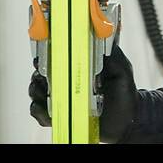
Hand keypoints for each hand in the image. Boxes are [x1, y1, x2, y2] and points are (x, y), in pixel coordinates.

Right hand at [29, 42, 162, 142]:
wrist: (125, 122)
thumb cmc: (124, 95)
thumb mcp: (123, 72)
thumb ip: (114, 57)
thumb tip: (104, 40)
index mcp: (79, 67)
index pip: (57, 57)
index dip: (47, 56)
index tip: (44, 58)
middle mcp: (67, 80)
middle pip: (41, 73)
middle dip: (38, 75)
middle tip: (44, 80)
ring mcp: (62, 97)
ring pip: (36, 91)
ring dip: (37, 92)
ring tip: (47, 96)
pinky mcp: (59, 114)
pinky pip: (39, 112)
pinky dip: (40, 112)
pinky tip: (49, 113)